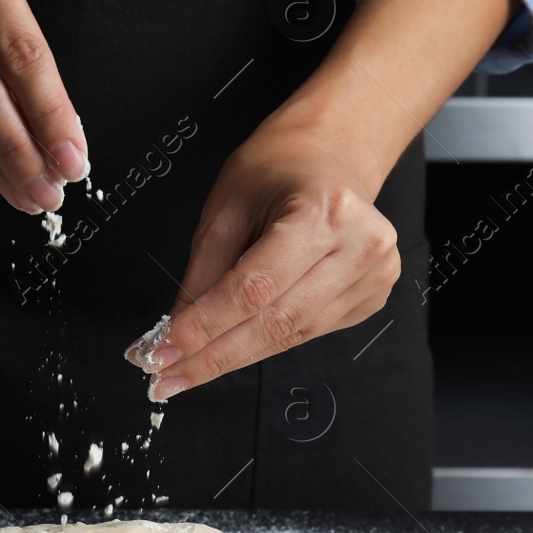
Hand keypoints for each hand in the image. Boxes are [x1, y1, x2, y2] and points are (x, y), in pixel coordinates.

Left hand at [125, 108, 398, 400]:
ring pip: (289, 336)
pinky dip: (261, 345)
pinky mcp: (370, 298)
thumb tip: (174, 334)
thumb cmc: (278, 169)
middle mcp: (360, 247)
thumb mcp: (226, 206)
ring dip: (231, 358)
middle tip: (163, 377)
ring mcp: (373, 277)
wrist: (330, 155)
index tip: (159, 353)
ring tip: (184, 371)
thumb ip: (203, 272)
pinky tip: (228, 349)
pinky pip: (305, 334)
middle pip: (274, 321)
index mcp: (325, 212)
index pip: (254, 288)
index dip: (204, 327)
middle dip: (211, 355)